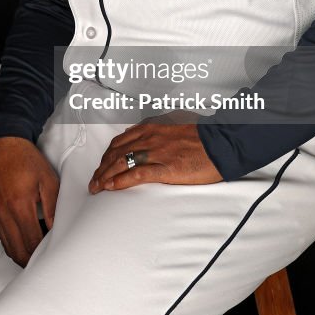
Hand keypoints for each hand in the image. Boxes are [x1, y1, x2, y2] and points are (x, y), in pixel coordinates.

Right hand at [0, 137, 58, 265]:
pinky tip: (26, 241)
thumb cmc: (26, 160)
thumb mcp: (48, 180)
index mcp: (19, 205)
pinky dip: (14, 245)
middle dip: (32, 261)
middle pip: (18, 252)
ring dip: (23, 255)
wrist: (4, 146)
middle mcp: (4, 214)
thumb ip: (53, 207)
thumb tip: (56, 230)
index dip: (43, 254)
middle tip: (47, 260)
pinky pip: (2, 237)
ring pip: (8, 248)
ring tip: (39, 253)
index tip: (55, 255)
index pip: (31, 243)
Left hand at [88, 122, 222, 192]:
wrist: (220, 143)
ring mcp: (156, 153)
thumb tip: (144, 135)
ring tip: (97, 187)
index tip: (101, 165)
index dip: (107, 155)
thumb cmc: (201, 137)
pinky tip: (112, 187)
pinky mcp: (165, 168)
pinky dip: (121, 181)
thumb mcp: (174, 127)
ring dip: (105, 176)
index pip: (120, 142)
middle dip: (101, 168)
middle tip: (94, 181)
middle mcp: (150, 138)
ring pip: (121, 163)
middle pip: (116, 153)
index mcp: (152, 128)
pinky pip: (137, 174)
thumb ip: (157, 131)